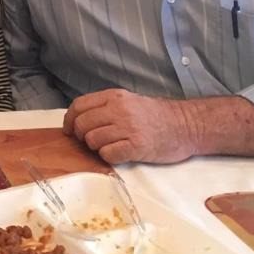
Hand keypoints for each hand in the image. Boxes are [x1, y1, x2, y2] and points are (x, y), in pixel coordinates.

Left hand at [63, 89, 195, 164]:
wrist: (185, 126)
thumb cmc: (155, 116)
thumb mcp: (128, 101)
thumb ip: (105, 107)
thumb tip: (77, 119)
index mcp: (115, 96)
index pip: (79, 106)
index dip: (69, 119)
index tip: (68, 130)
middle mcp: (119, 110)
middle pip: (82, 124)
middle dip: (80, 136)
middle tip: (89, 141)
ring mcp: (128, 128)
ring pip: (92, 140)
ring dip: (96, 147)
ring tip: (109, 146)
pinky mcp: (136, 147)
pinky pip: (108, 154)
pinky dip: (108, 156)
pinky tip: (118, 153)